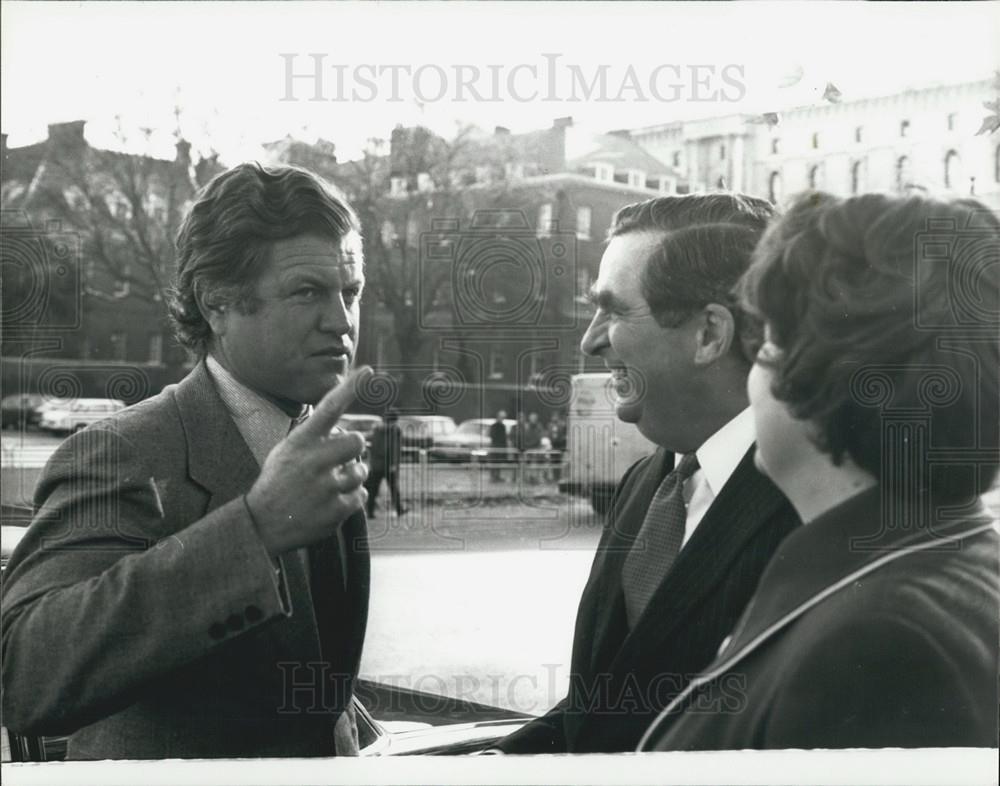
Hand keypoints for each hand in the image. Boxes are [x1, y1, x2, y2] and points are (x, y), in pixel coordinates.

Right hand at [245, 367, 372, 556]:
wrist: (262, 524)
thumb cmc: (279, 481)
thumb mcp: (286, 451)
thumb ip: (315, 439)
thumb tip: (350, 433)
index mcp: (300, 442)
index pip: (329, 408)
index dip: (350, 387)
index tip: (367, 370)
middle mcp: (314, 461)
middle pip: (356, 441)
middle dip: (352, 450)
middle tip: (338, 461)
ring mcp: (326, 486)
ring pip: (360, 471)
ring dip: (350, 478)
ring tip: (327, 487)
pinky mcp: (335, 510)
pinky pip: (360, 495)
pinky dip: (350, 499)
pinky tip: (329, 503)